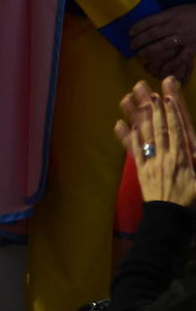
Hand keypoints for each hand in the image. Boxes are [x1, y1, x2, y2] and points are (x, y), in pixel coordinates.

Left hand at [115, 77, 195, 207]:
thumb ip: (195, 160)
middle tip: (148, 92)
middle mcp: (165, 157)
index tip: (167, 98)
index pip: (177, 131)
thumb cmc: (189, 200)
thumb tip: (195, 147)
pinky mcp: (141, 170)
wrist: (169, 217)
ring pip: (144, 136)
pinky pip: (133, 151)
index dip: (172, 114)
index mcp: (182, 159)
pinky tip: (122, 124)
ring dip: (138, 117)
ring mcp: (151, 163)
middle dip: (154, 109)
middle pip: (159, 129)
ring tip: (133, 100)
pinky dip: (127, 137)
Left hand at [130, 4, 195, 82]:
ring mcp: (184, 38)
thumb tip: (145, 24)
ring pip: (164, 46)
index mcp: (169, 15)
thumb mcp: (174, 10)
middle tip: (131, 46)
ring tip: (140, 55)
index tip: (129, 33)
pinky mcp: (192, 48)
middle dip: (140, 40)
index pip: (149, 21)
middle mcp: (175, 26)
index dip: (138, 27)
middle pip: (153, 34)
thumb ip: (162, 17)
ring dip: (150, 51)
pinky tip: (162, 69)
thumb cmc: (190, 12)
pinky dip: (171, 64)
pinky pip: (181, 58)